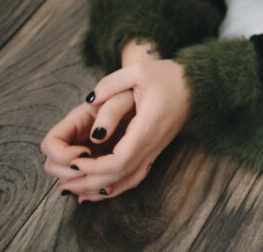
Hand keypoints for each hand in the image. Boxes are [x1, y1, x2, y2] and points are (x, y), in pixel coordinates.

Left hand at [45, 60, 190, 202]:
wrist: (198, 84)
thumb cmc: (169, 76)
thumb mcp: (140, 71)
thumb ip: (111, 83)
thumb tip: (89, 99)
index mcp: (147, 127)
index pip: (119, 160)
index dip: (94, 167)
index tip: (74, 163)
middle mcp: (152, 144)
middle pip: (121, 175)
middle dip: (90, 182)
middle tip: (64, 184)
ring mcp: (156, 149)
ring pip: (129, 180)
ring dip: (101, 188)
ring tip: (76, 193)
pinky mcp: (155, 150)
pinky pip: (136, 176)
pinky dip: (117, 186)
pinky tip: (100, 188)